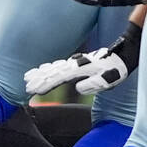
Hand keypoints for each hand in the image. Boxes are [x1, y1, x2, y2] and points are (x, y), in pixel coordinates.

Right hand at [24, 22, 140, 95]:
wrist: (121, 56)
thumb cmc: (115, 70)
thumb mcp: (106, 81)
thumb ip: (91, 85)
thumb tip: (77, 88)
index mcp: (78, 70)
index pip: (57, 79)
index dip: (44, 85)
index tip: (33, 91)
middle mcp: (73, 65)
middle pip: (51, 72)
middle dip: (38, 80)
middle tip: (26, 87)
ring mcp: (74, 63)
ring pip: (52, 68)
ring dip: (39, 73)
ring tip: (27, 77)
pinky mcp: (76, 63)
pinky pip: (57, 65)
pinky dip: (48, 67)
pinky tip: (43, 69)